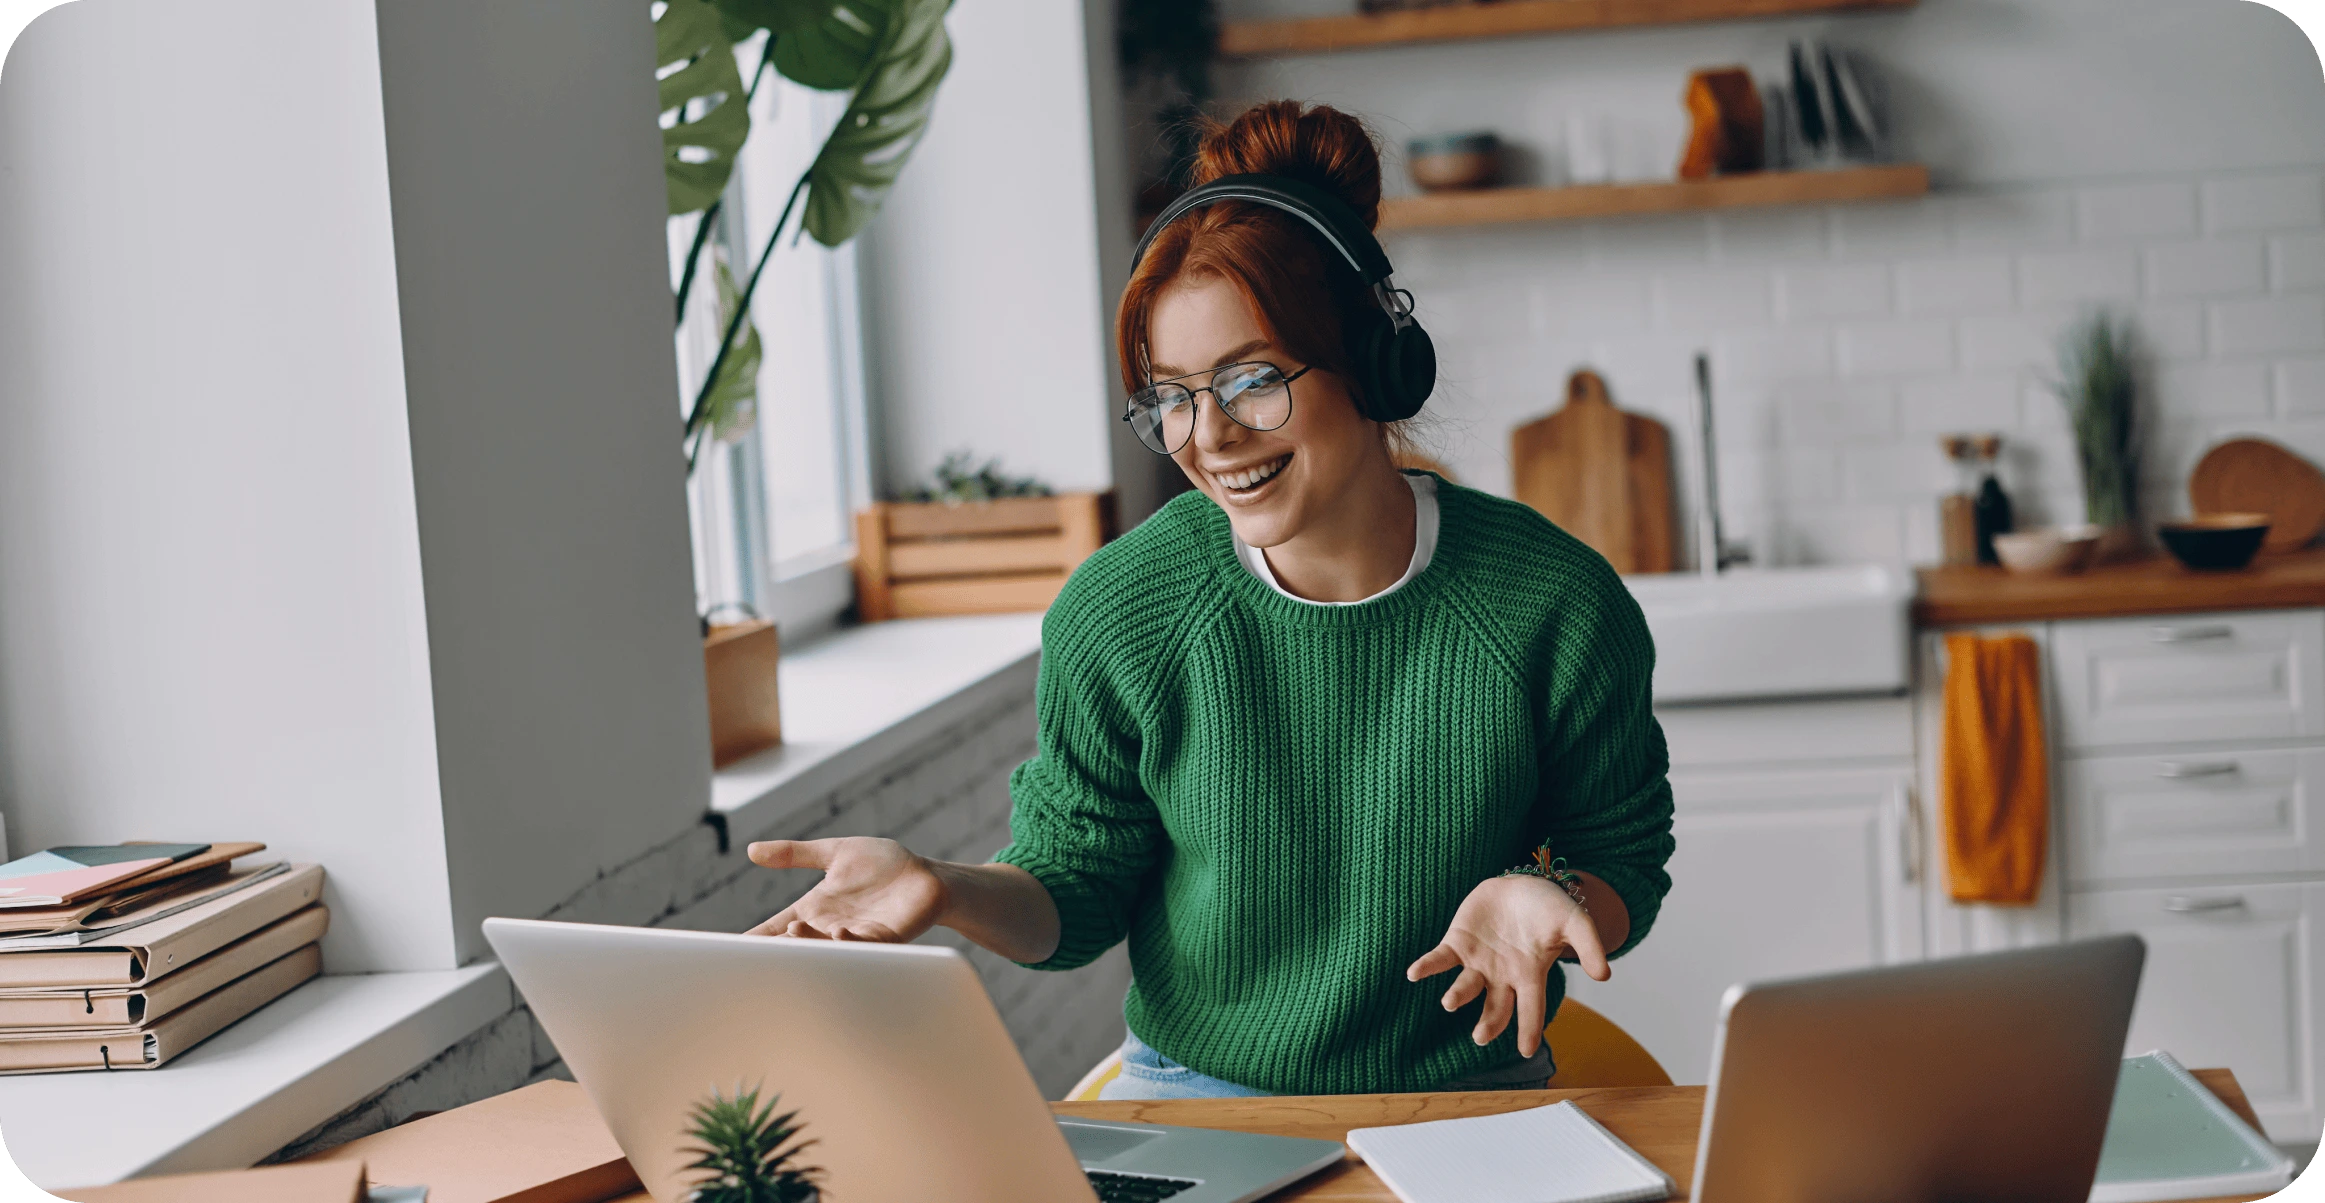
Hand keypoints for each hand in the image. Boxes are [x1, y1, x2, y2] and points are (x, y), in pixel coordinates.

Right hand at [744, 837, 946, 941]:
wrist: (927, 876)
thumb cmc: (883, 866)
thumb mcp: (834, 853)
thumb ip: (795, 854)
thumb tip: (751, 851)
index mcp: (816, 909)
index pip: (775, 928)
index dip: (753, 940)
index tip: (726, 951)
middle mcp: (831, 926)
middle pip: (795, 944)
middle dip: (776, 947)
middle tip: (754, 948)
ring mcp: (857, 935)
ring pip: (826, 948)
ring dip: (810, 943)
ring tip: (794, 931)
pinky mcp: (885, 938)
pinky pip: (863, 946)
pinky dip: (849, 942)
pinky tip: (840, 931)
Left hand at [1404, 874, 1609, 1057]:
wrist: (1521, 884)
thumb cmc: (1549, 908)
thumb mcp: (1575, 921)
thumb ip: (1589, 945)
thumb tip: (1604, 974)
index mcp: (1530, 975)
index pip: (1531, 1009)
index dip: (1529, 1029)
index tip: (1527, 1050)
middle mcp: (1502, 975)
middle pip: (1495, 1007)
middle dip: (1489, 1023)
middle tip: (1480, 1037)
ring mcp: (1478, 961)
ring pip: (1466, 987)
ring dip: (1457, 995)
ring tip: (1449, 1002)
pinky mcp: (1458, 943)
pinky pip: (1440, 959)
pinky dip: (1427, 967)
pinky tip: (1414, 973)